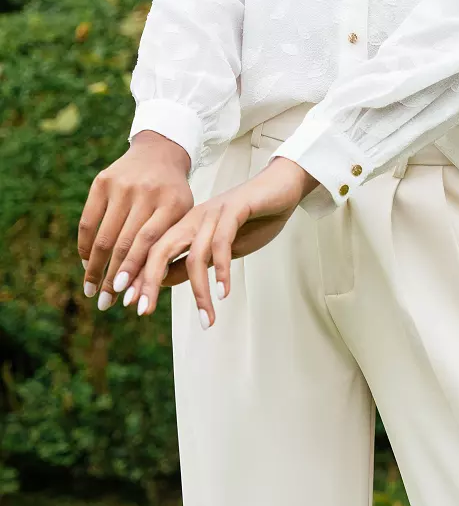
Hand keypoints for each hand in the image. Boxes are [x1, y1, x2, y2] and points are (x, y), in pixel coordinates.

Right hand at [78, 131, 194, 312]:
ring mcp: (122, 185)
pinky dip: (84, 246)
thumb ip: (169, 245)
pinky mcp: (102, 181)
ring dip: (94, 268)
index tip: (123, 295)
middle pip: (124, 243)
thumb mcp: (182, 216)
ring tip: (91, 290)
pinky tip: (86, 263)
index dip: (134, 269)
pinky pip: (88, 221)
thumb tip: (148, 288)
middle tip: (105, 303)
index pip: (149, 242)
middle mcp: (146, 192)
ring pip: (103, 236)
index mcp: (172, 203)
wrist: (160, 152)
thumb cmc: (173, 195)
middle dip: (112, 277)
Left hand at [121, 156, 318, 327]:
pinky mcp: (235, 210)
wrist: (281, 186)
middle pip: (161, 250)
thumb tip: (161, 281)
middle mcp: (194, 218)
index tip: (130, 304)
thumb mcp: (217, 248)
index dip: (139, 276)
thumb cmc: (251, 219)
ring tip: (206, 319)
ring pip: (195, 255)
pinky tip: (224, 291)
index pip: (154, 253)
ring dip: (199, 291)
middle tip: (142, 310)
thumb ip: (190, 262)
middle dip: (148, 281)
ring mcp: (214, 213)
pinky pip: (222, 243)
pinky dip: (222, 270)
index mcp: (185, 226)